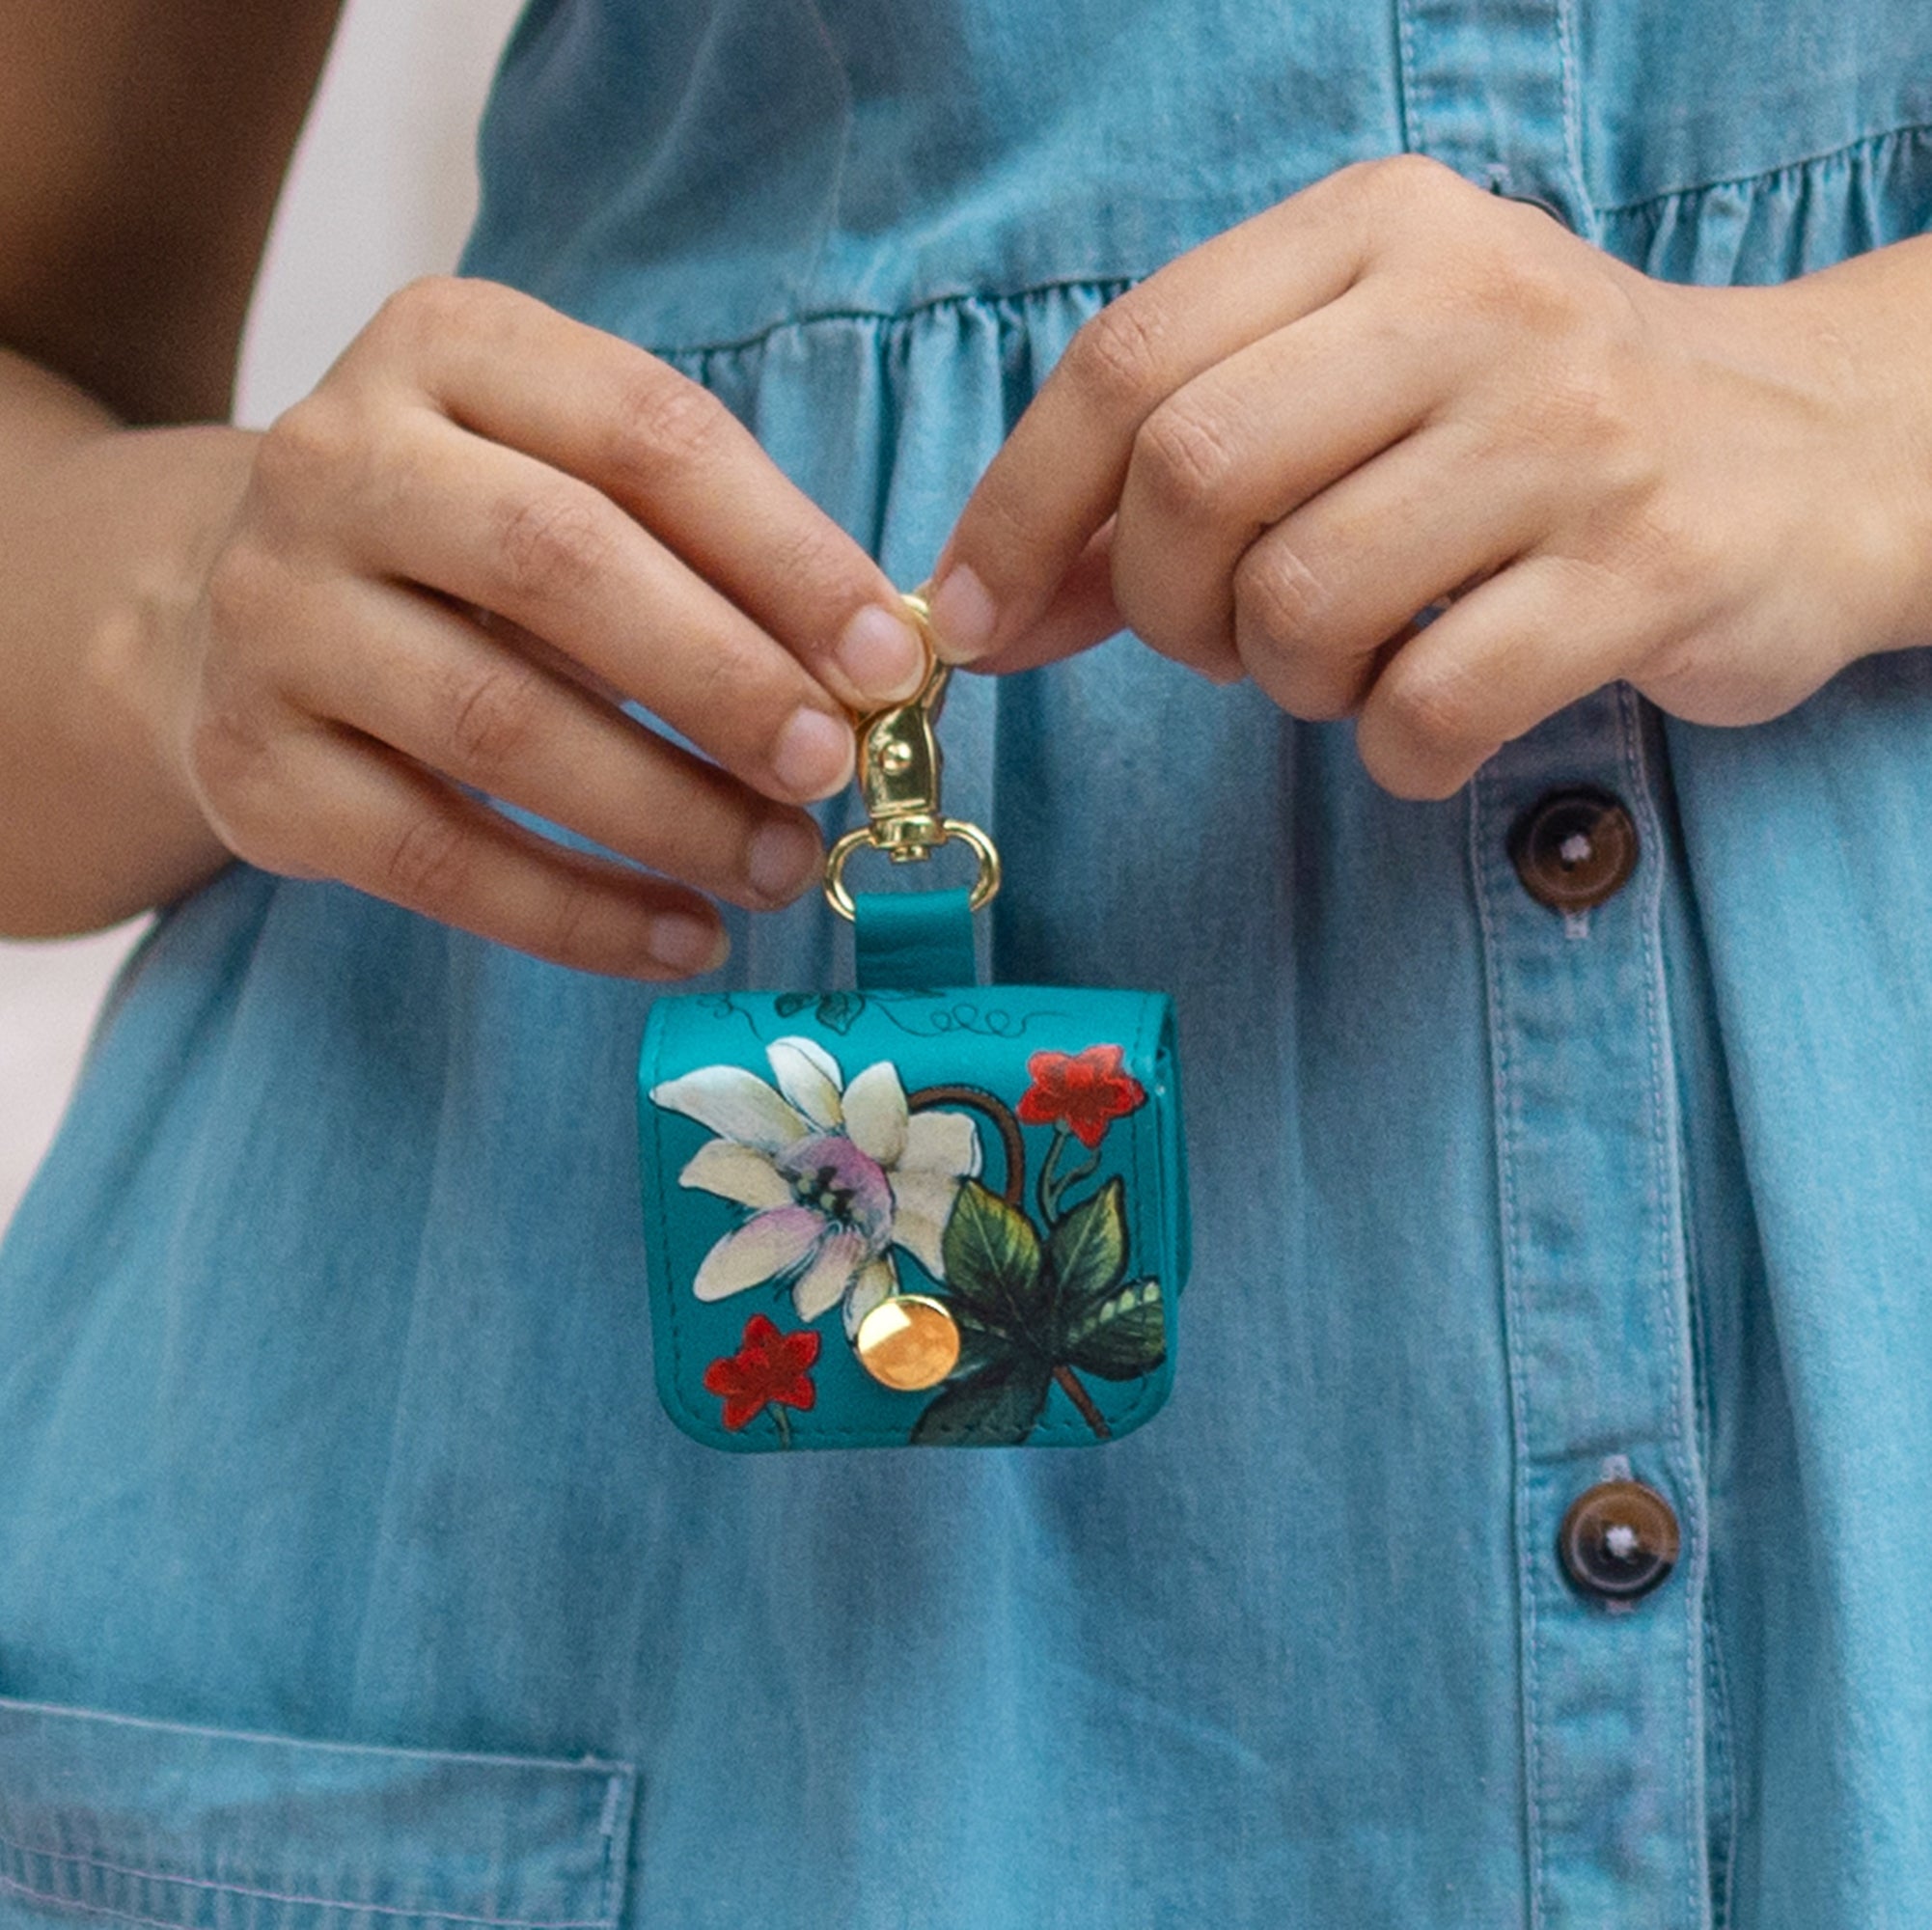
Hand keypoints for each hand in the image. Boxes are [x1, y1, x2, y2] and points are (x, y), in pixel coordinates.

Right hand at [176, 277, 925, 975]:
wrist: (242, 612)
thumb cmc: (474, 553)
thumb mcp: (576, 490)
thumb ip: (713, 554)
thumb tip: (879, 678)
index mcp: (448, 349)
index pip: (646, 433)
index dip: (787, 555)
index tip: (894, 665)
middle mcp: (335, 459)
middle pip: (557, 562)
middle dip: (723, 678)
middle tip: (832, 768)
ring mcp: (274, 613)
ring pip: (494, 723)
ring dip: (668, 813)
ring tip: (782, 867)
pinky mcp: (250, 766)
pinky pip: (434, 859)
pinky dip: (579, 916)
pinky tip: (685, 938)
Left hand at [927, 155, 1931, 796]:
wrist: (1818, 449)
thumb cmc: (1534, 434)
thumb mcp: (1359, 388)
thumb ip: (1174, 476)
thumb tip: (993, 605)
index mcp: (1375, 233)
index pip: (1126, 360)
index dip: (1019, 510)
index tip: (976, 620)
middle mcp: (1472, 304)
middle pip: (1193, 478)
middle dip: (1160, 606)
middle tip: (1214, 643)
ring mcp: (1570, 435)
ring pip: (1300, 602)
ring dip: (1281, 683)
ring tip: (1347, 667)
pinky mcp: (1649, 567)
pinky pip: (1426, 708)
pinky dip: (1388, 754)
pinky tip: (1426, 724)